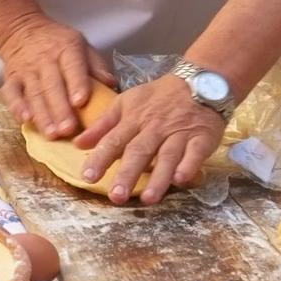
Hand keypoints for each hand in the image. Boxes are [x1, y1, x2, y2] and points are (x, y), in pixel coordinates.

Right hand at [0, 15, 111, 140]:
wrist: (22, 29)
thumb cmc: (58, 43)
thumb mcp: (81, 45)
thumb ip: (96, 65)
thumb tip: (111, 84)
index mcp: (66, 49)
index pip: (72, 67)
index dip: (77, 84)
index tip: (81, 102)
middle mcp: (45, 59)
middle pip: (52, 86)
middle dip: (60, 109)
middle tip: (68, 129)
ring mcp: (26, 70)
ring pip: (34, 94)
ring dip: (42, 115)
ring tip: (52, 134)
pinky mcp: (11, 78)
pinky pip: (11, 93)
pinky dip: (17, 106)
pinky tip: (25, 120)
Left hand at [74, 76, 226, 204]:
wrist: (199, 81)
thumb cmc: (158, 97)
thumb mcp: (126, 102)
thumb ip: (103, 125)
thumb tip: (78, 144)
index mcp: (133, 119)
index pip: (114, 140)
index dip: (101, 158)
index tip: (88, 177)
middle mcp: (154, 128)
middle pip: (139, 151)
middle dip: (128, 174)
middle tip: (116, 197)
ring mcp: (179, 133)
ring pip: (167, 156)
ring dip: (158, 177)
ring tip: (148, 199)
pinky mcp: (202, 138)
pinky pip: (195, 153)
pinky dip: (188, 166)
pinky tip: (180, 180)